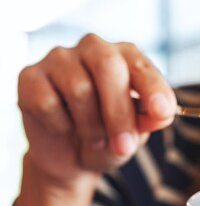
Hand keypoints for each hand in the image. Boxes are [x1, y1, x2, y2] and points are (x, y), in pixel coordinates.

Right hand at [17, 33, 176, 185]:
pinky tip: (64, 128)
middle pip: (108, 67)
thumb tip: (161, 114)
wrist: (72, 157)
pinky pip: (48, 102)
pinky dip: (61, 125)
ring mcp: (59, 58)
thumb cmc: (111, 137)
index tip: (162, 112)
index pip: (141, 65)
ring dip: (91, 125)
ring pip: (79, 88)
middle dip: (119, 112)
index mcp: (125, 56)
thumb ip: (149, 120)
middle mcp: (93, 49)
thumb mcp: (136, 133)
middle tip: (124, 146)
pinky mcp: (30, 77)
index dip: (153, 89)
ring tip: (94, 138)